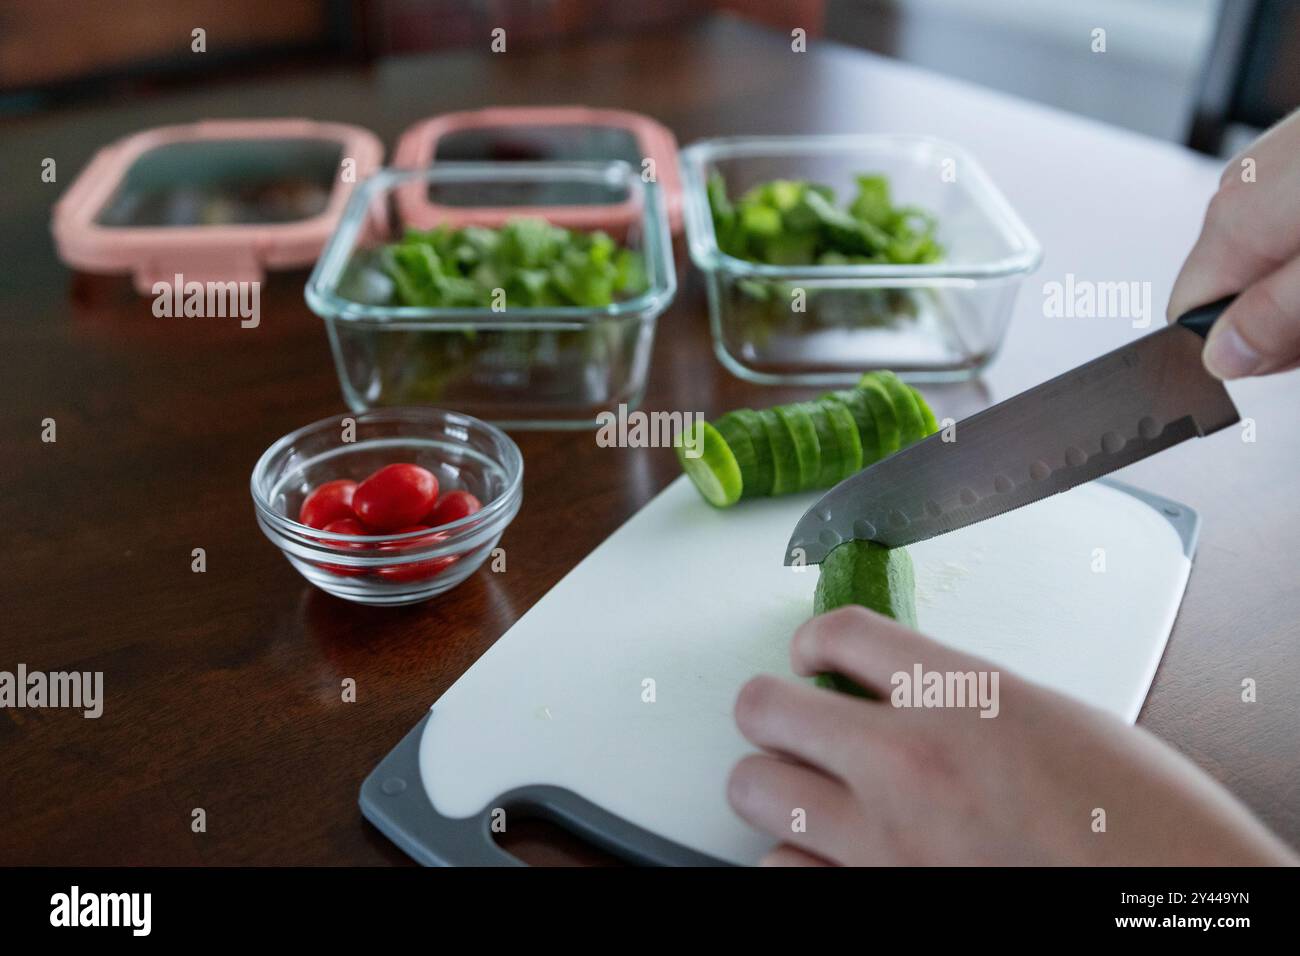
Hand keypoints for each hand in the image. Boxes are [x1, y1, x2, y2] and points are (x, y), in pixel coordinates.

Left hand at [728, 606, 1295, 864]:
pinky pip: (780, 871)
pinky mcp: (875, 901)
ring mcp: (883, 842)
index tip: (813, 654)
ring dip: (777, 786)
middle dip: (773, 708)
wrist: (1174, 908)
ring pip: (754, 791)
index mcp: (963, 695)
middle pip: (764, 706)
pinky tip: (832, 856)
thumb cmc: (1150, 825)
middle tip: (795, 720)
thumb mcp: (1061, 723)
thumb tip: (913, 698)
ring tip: (806, 790)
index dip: (814, 639)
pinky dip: (799, 860)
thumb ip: (968, 702)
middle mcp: (908, 762)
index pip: (839, 632)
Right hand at [1168, 110, 1299, 378]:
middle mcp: (1243, 187)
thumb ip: (1277, 316)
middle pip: (1238, 285)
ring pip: (1276, 254)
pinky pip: (1297, 220)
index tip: (1295, 347)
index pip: (1191, 315)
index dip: (1245, 347)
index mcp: (1233, 221)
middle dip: (1292, 314)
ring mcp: (1278, 164)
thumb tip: (1221, 357)